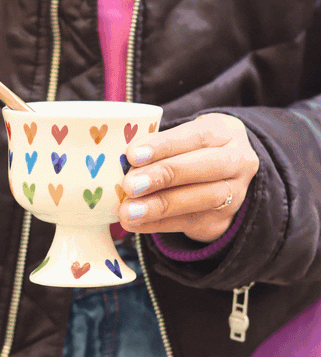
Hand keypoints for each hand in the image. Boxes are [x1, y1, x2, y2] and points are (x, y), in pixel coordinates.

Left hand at [118, 113, 258, 242]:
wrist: (224, 178)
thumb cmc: (191, 150)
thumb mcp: (182, 137)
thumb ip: (157, 146)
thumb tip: (119, 162)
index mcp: (225, 132)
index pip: (196, 135)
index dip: (164, 145)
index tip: (132, 155)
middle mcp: (238, 161)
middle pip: (204, 167)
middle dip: (164, 176)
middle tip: (129, 185)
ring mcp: (235, 194)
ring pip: (201, 200)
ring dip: (160, 207)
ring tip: (128, 211)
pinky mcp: (222, 221)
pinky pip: (189, 224)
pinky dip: (158, 224)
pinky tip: (135, 223)